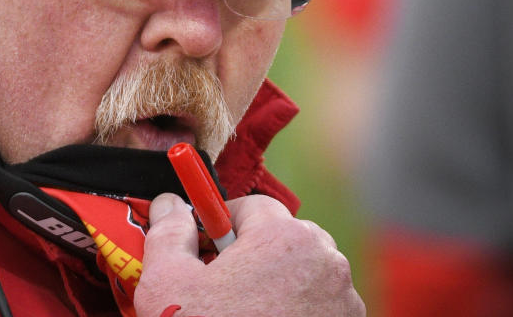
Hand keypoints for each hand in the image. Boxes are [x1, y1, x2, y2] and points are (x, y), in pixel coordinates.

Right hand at [134, 193, 364, 316]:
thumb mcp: (167, 284)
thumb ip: (168, 234)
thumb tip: (170, 205)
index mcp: (284, 238)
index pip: (252, 206)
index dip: (222, 223)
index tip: (204, 246)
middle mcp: (326, 262)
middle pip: (283, 236)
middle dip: (253, 253)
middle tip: (221, 283)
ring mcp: (345, 300)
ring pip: (304, 270)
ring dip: (278, 281)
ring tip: (245, 311)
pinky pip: (321, 302)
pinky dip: (299, 308)